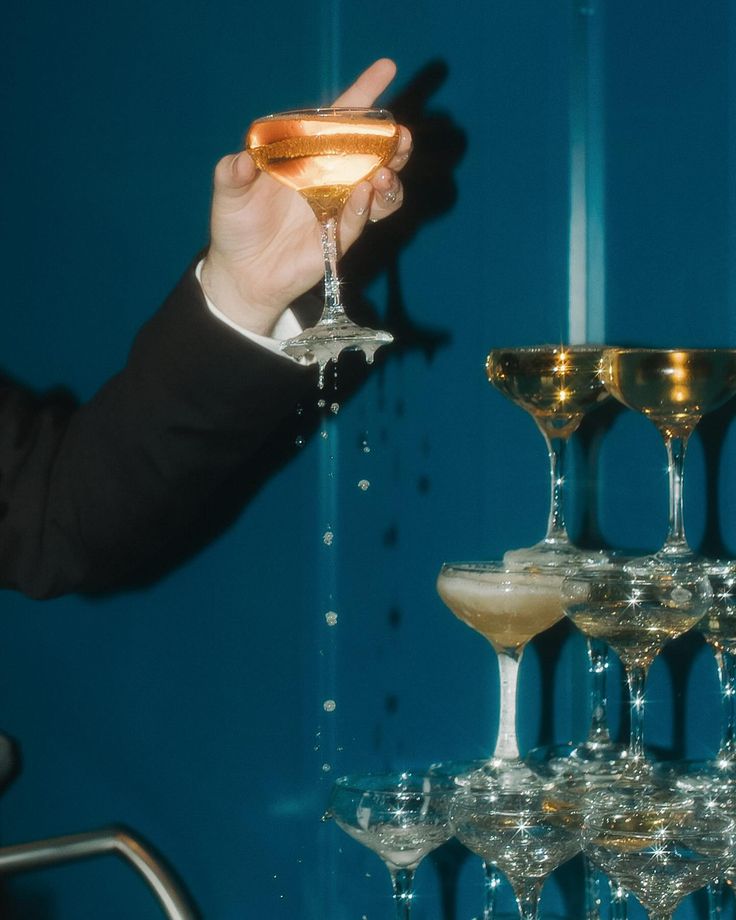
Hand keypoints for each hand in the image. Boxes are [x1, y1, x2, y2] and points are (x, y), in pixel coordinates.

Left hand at [201, 59, 411, 335]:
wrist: (240, 273)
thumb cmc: (236, 226)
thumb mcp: (228, 193)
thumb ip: (231, 173)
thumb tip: (239, 159)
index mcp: (309, 157)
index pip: (340, 122)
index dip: (363, 96)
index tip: (386, 69)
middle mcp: (331, 180)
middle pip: (373, 155)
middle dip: (393, 143)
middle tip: (401, 134)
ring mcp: (338, 210)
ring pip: (379, 191)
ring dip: (389, 178)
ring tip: (385, 172)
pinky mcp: (338, 240)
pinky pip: (358, 221)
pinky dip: (363, 208)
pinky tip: (363, 194)